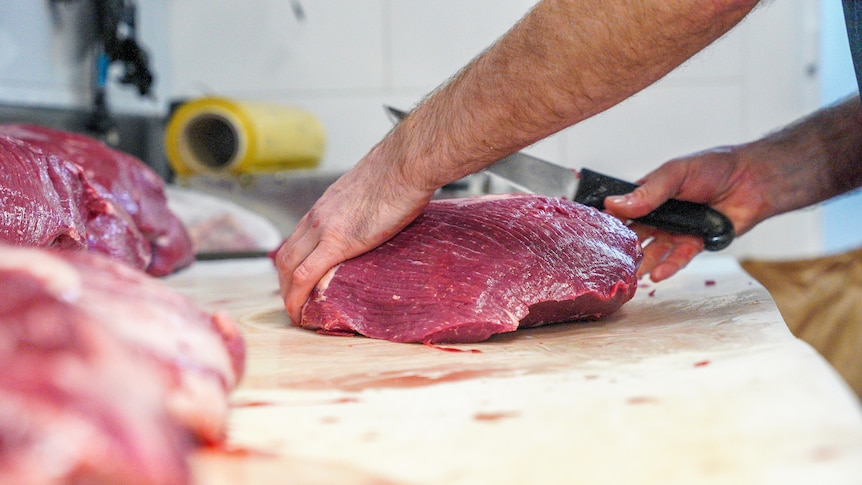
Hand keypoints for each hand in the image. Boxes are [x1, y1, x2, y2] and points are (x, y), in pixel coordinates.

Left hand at [274, 148, 434, 323]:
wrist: (406, 164)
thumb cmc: (400, 174)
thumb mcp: (372, 194)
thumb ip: (367, 212)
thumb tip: (381, 224)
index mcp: (326, 206)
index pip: (297, 240)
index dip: (291, 266)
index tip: (298, 285)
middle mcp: (317, 217)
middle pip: (285, 257)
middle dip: (284, 286)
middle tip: (294, 306)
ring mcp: (324, 228)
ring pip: (289, 268)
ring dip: (288, 294)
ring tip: (297, 315)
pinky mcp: (337, 242)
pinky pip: (306, 275)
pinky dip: (298, 298)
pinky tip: (300, 313)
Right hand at [604, 145, 769, 281]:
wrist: (754, 180)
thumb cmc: (714, 168)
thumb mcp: (676, 173)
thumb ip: (648, 191)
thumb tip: (614, 204)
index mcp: (650, 193)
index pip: (623, 210)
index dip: (610, 221)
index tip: (595, 234)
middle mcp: (660, 214)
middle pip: (635, 235)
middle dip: (622, 249)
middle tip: (608, 263)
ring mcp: (676, 230)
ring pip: (654, 250)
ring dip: (643, 263)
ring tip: (630, 276)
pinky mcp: (695, 244)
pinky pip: (678, 258)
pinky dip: (668, 267)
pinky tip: (657, 275)